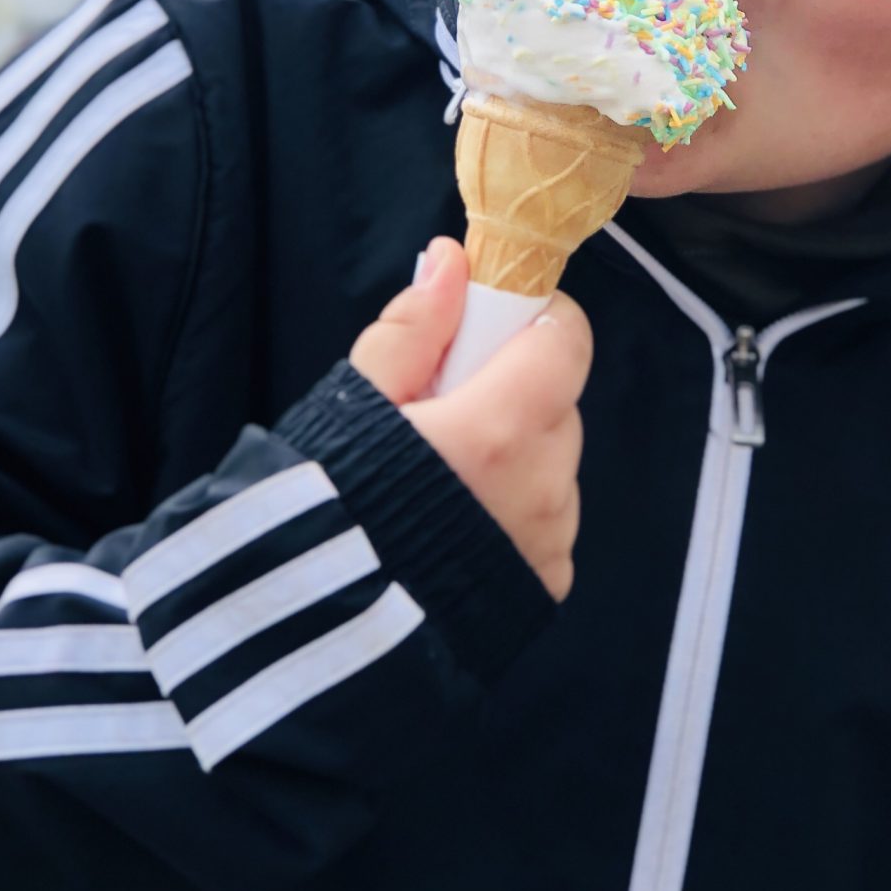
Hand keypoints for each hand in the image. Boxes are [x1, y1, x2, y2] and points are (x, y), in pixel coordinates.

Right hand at [348, 236, 591, 599]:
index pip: (567, 338)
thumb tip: (452, 261)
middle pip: (556, 403)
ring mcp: (551, 538)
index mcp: (503, 426)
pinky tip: (455, 524)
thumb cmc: (332, 506)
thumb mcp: (357, 401)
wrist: (324, 629)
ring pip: (553, 464)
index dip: (532, 322)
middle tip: (443, 413)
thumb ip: (414, 328)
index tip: (485, 331)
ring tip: (440, 479)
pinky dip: (515, 512)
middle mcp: (544, 483)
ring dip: (514, 456)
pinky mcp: (548, 581)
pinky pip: (549, 522)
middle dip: (511, 392)